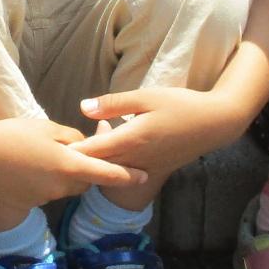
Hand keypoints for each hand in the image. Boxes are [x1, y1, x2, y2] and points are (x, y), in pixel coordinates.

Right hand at [0, 116, 146, 206]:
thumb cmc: (12, 135)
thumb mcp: (46, 128)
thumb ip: (71, 138)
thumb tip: (84, 146)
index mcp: (69, 167)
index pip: (106, 174)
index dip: (126, 175)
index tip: (143, 175)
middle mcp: (60, 187)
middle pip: (84, 181)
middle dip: (84, 170)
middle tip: (71, 151)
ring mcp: (44, 198)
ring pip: (64, 186)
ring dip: (61, 174)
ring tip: (39, 154)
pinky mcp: (28, 203)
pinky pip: (45, 191)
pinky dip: (42, 180)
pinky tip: (25, 166)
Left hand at [69, 87, 244, 180]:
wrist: (215, 124)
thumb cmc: (180, 104)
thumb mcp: (146, 97)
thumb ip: (113, 104)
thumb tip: (83, 107)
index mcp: (131, 139)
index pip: (94, 150)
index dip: (73, 151)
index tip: (54, 151)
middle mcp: (136, 158)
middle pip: (100, 165)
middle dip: (80, 163)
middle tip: (57, 159)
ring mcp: (146, 166)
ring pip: (112, 171)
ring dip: (95, 167)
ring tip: (76, 161)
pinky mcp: (155, 169)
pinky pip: (127, 172)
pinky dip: (113, 168)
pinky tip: (107, 161)